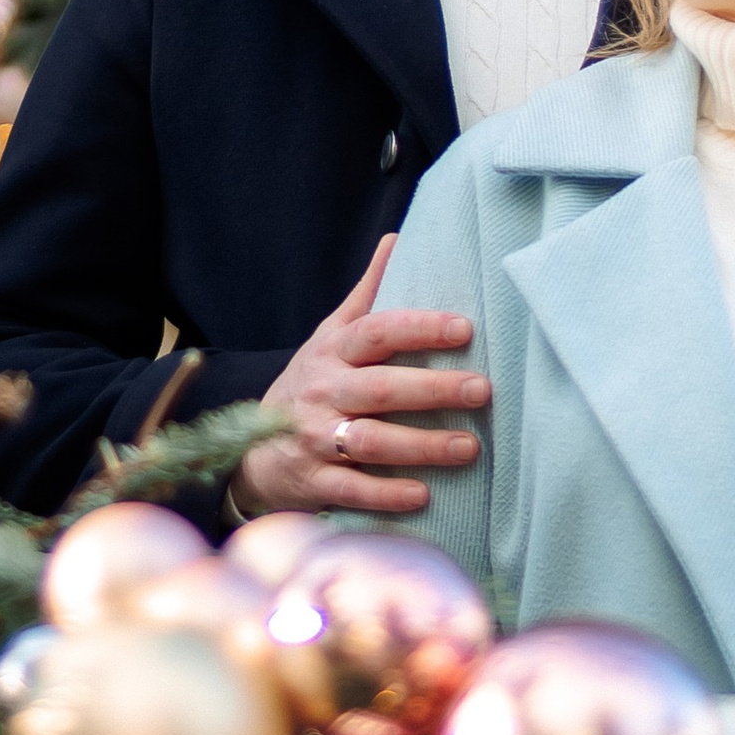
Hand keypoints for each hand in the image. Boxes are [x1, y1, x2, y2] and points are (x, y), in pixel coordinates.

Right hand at [231, 236, 489, 519]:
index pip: (376, 332)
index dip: (419, 328)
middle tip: (482, 390)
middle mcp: (322, 392)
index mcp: (331, 352)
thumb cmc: (311, 384)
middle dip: (432, 389)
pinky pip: (351, 489)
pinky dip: (386, 494)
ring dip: (420, 445)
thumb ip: (366, 296)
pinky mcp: (314, 481)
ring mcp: (315, 438)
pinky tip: (423, 495)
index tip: (465, 329)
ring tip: (470, 447)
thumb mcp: (329, 337)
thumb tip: (397, 240)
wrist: (252, 448)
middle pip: (380, 388)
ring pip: (370, 441)